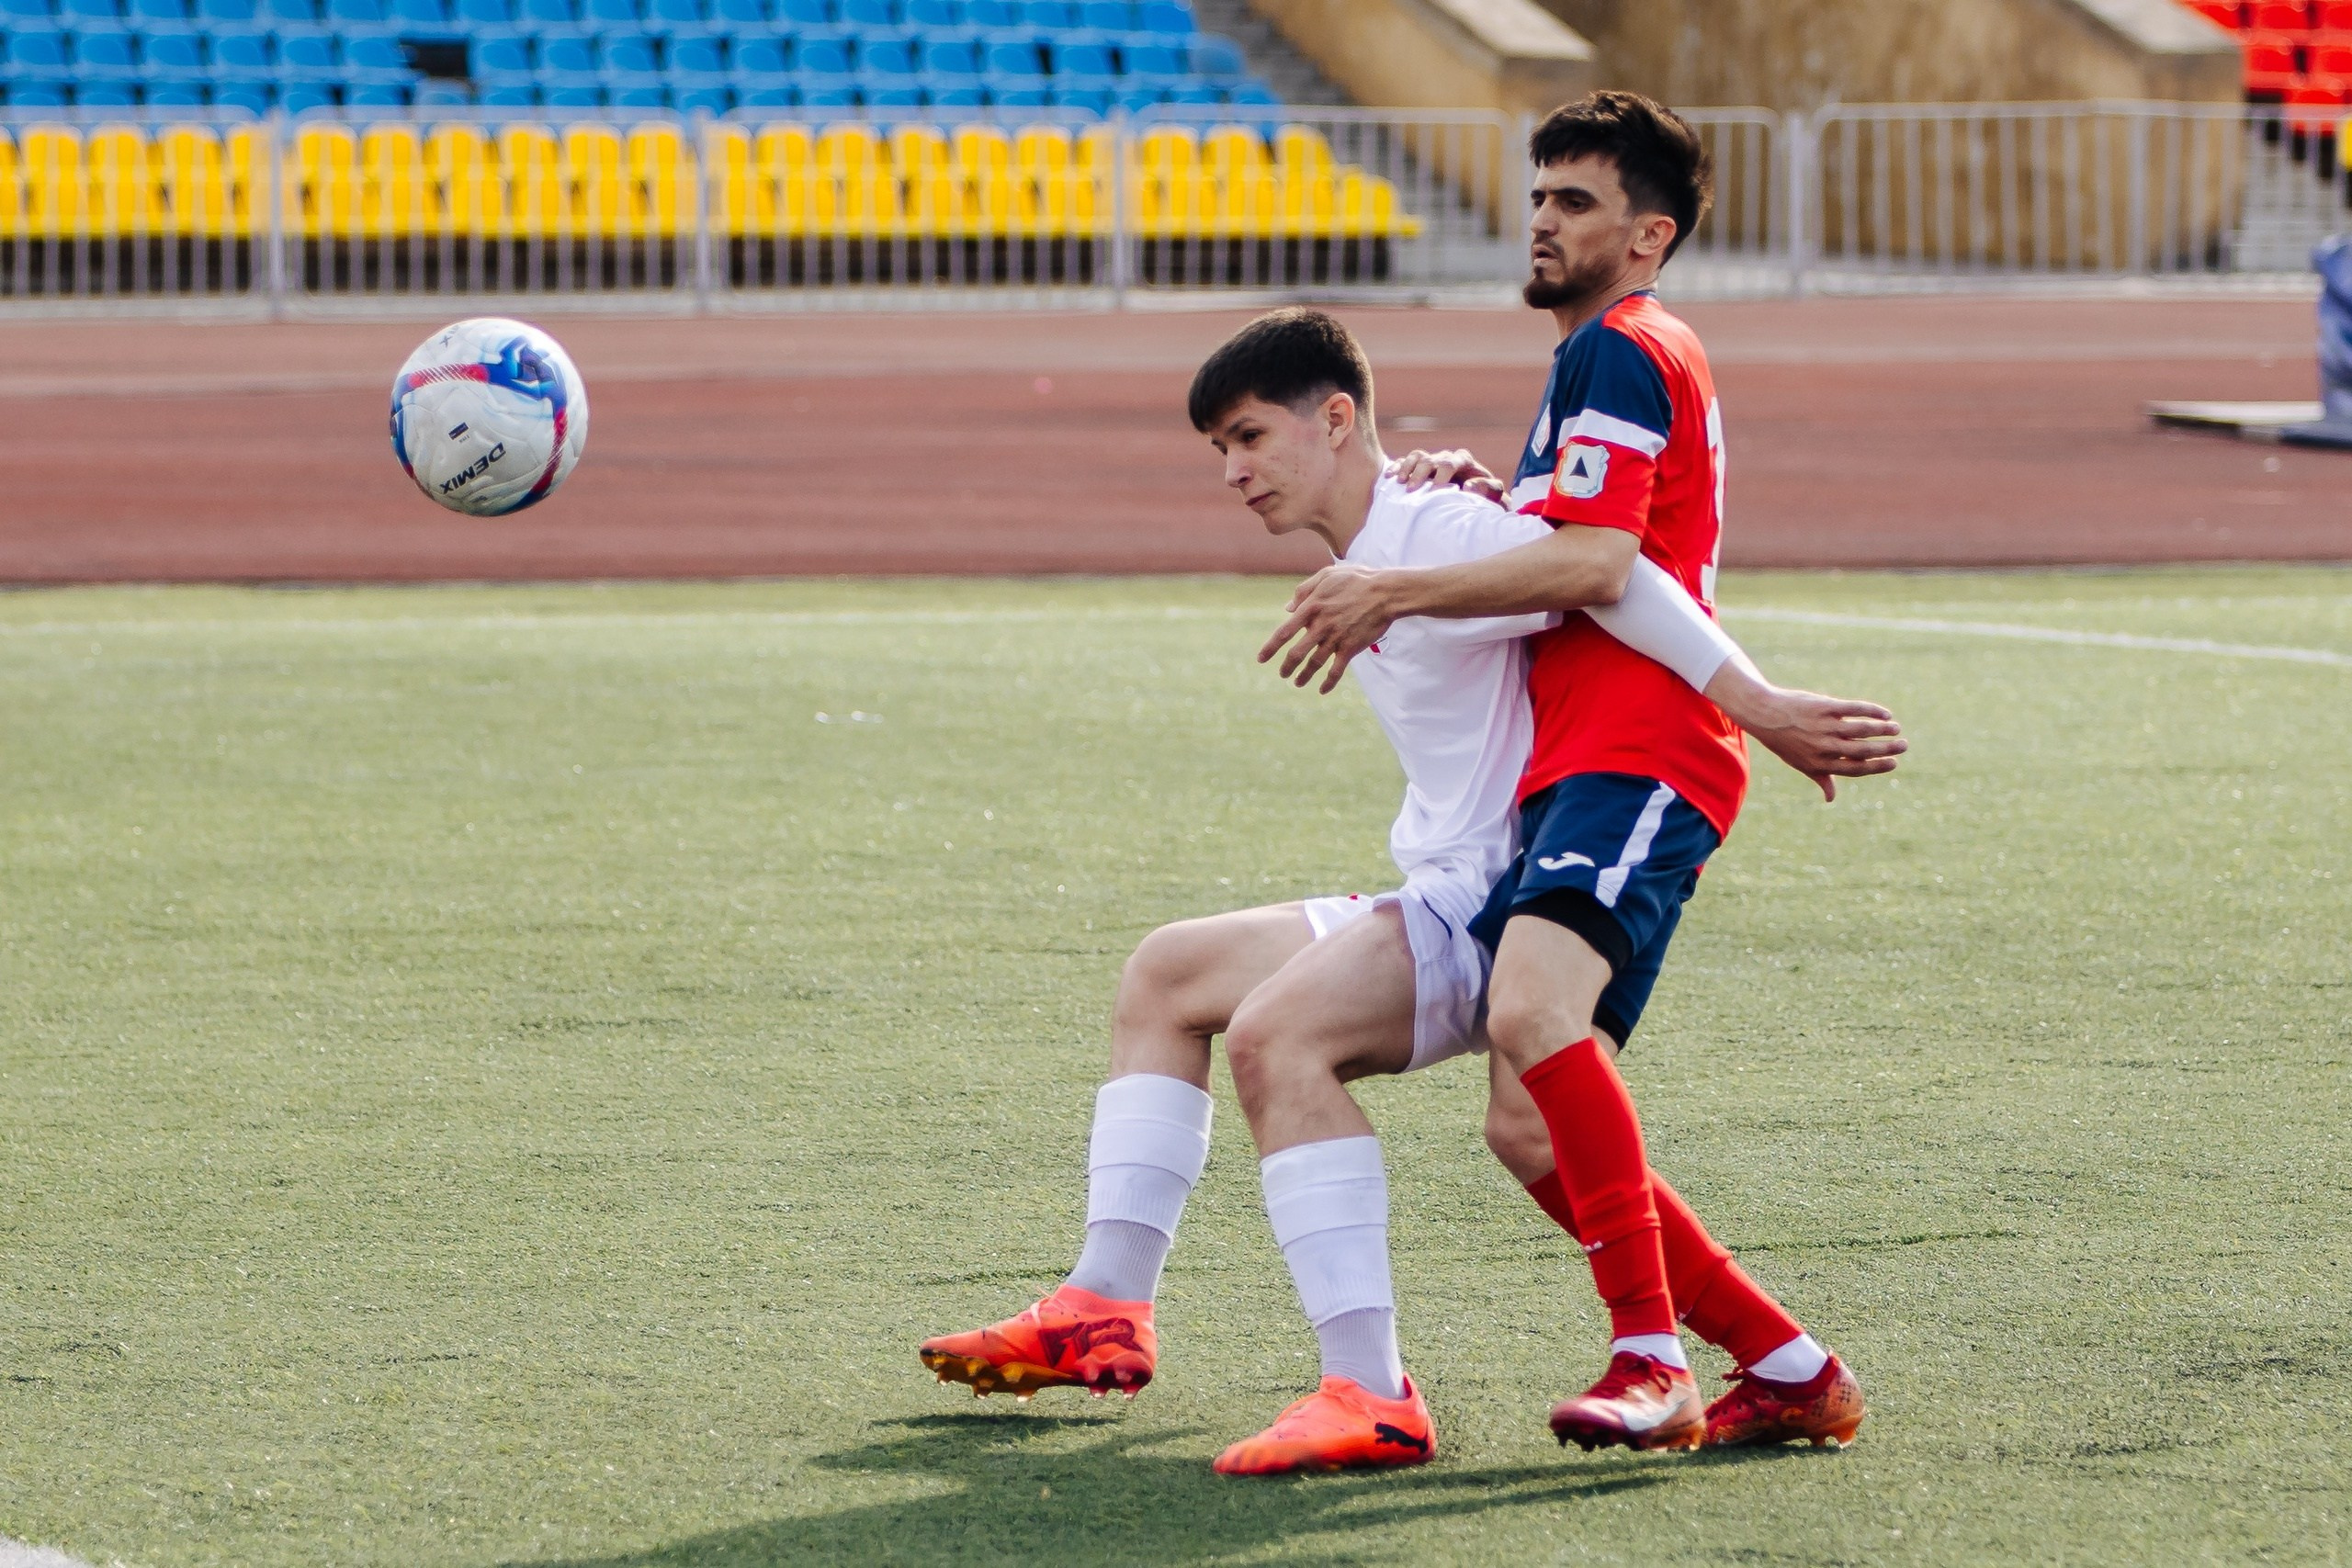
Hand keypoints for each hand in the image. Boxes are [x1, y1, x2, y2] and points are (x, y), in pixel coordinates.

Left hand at [1259, 564, 1397, 693]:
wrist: (1385, 592)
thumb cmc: (1356, 579)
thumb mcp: (1326, 575)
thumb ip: (1303, 590)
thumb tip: (1287, 609)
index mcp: (1311, 607)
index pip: (1284, 632)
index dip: (1270, 647)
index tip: (1261, 659)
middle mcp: (1320, 625)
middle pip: (1296, 653)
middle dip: (1286, 667)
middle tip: (1282, 674)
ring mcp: (1336, 638)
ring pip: (1314, 664)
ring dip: (1304, 676)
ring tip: (1297, 683)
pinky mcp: (1351, 648)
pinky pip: (1336, 670)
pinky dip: (1328, 683)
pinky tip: (1322, 690)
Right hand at [1390, 448, 1505, 502]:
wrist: (1477, 500)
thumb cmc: (1486, 499)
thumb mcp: (1495, 496)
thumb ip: (1489, 490)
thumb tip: (1469, 486)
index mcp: (1464, 461)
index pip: (1450, 463)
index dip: (1441, 476)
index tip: (1435, 492)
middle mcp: (1446, 457)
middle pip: (1430, 458)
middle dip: (1420, 473)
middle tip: (1411, 490)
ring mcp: (1432, 461)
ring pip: (1417, 456)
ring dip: (1406, 468)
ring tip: (1398, 482)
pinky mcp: (1420, 467)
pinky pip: (1406, 461)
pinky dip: (1397, 467)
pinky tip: (1388, 477)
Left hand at [1731, 687, 1906, 801]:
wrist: (1764, 714)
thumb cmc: (1785, 741)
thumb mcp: (1800, 763)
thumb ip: (1821, 778)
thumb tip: (1831, 798)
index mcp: (1820, 763)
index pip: (1855, 768)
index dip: (1877, 766)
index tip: (1894, 763)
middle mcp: (1824, 746)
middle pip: (1863, 749)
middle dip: (1887, 749)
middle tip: (1904, 745)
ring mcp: (1824, 726)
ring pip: (1861, 729)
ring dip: (1883, 729)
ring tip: (1896, 728)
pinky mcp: (1824, 707)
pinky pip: (1854, 709)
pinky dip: (1872, 711)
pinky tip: (1884, 714)